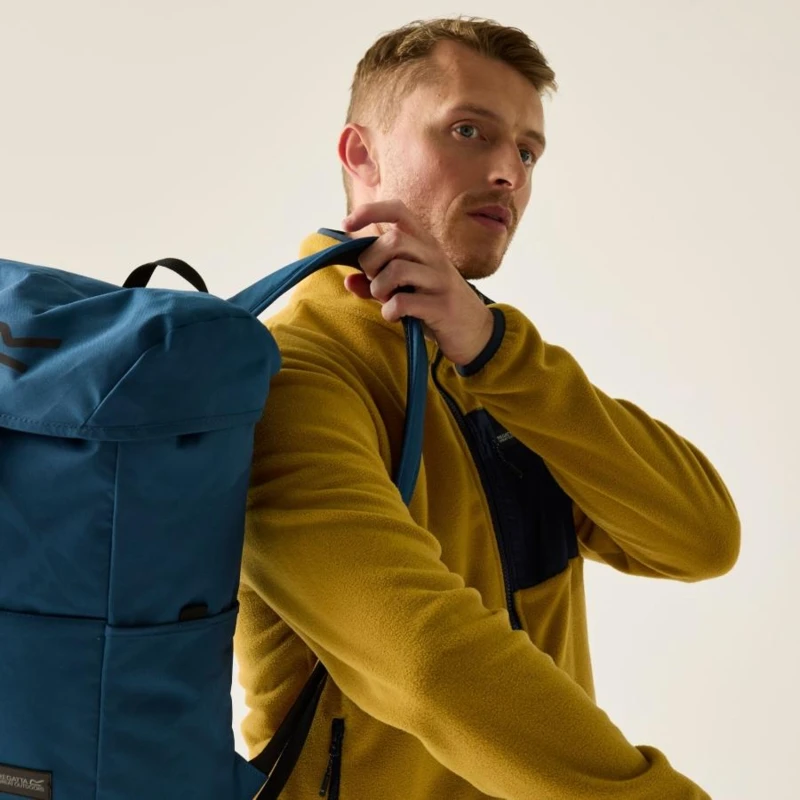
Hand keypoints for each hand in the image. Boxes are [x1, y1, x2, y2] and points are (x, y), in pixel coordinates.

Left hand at [341, 199, 494, 366]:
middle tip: (373, 281)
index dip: (370, 210)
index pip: (399, 210)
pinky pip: (403, 302)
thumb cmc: (436, 305)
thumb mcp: (408, 288)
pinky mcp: (442, 306)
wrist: (477, 332)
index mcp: (425, 244)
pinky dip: (389, 311)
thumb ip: (378, 282)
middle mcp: (434, 256)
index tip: (347, 224)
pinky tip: (394, 316)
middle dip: (371, 261)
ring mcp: (440, 280)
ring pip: (396, 269)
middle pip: (393, 240)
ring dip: (378, 288)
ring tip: (384, 300)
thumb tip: (348, 281)